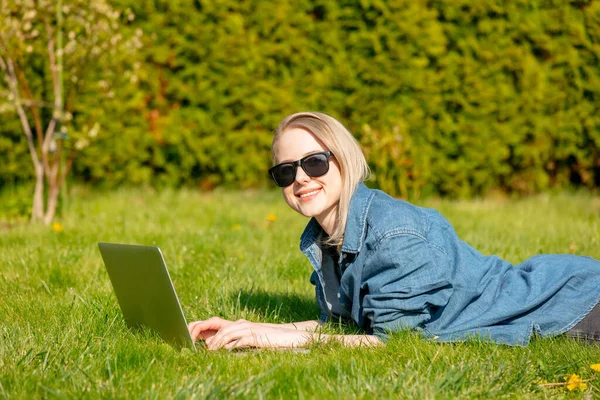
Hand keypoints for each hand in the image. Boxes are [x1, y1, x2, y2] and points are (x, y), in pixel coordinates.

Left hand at [188, 317, 311, 349]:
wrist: (288, 336)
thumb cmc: (267, 339)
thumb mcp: (248, 339)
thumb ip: (234, 340)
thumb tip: (216, 346)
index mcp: (237, 324)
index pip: (214, 323)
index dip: (200, 328)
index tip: (189, 338)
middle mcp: (240, 323)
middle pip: (217, 325)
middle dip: (203, 333)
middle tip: (193, 344)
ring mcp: (248, 328)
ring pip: (226, 332)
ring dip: (215, 342)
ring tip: (207, 351)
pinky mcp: (256, 336)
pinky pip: (240, 340)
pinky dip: (231, 345)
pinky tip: (224, 352)